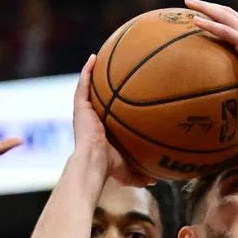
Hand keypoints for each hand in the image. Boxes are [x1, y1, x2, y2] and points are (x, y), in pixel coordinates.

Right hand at [72, 55, 151, 186]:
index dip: (113, 105)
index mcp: (101, 132)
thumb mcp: (129, 171)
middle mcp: (91, 120)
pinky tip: (93, 58)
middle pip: (97, 99)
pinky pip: (83, 85)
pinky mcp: (79, 107)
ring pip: (87, 88)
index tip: (122, 95)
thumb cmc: (109, 168)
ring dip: (92, 73)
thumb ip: (142, 174)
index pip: (107, 115)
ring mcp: (84, 113)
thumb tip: (157, 180)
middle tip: (112, 73)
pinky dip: (87, 71)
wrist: (94, 162)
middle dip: (103, 86)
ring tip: (99, 58)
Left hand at [185, 0, 237, 98]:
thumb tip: (234, 77)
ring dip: (204, 8)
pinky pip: (223, 30)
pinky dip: (209, 24)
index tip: (203, 9)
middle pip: (225, 11)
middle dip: (207, 4)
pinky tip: (195, 21)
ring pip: (223, 15)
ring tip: (188, 3)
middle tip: (189, 0)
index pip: (233, 18)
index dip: (217, 12)